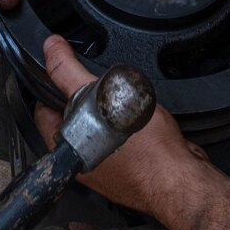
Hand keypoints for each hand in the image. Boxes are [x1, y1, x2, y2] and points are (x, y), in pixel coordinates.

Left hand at [33, 35, 210, 217]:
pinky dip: (128, 124)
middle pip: (73, 116)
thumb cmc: (149, 154)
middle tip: (101, 85)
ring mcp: (108, 166)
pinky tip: (140, 119)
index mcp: (67, 152)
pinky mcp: (130, 166)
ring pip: (100, 124)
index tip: (65, 70)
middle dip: (86, 96)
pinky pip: (122, 135)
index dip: (53, 85)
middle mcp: (84, 162)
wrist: (184, 180)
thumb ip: (70, 72)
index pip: (45, 109)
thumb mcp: (104, 98)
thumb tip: (51, 49)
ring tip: (124, 101)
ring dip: (111, 109)